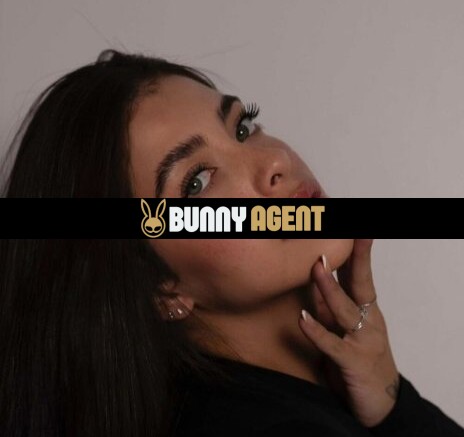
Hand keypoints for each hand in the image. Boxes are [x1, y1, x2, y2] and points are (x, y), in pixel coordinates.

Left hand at [299, 239, 399, 427]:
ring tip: (316, 266)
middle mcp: (368, 320)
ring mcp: (364, 340)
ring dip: (329, 287)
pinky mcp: (354, 362)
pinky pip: (332, 345)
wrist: (381, 403)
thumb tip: (313, 277)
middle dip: (354, 258)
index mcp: (366, 309)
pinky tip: (302, 320)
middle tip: (346, 234)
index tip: (353, 230)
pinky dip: (316, 332)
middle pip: (361, 283)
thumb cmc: (358, 359)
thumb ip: (328, 305)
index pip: (359, 274)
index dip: (356, 252)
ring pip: (345, 309)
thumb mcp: (342, 327)